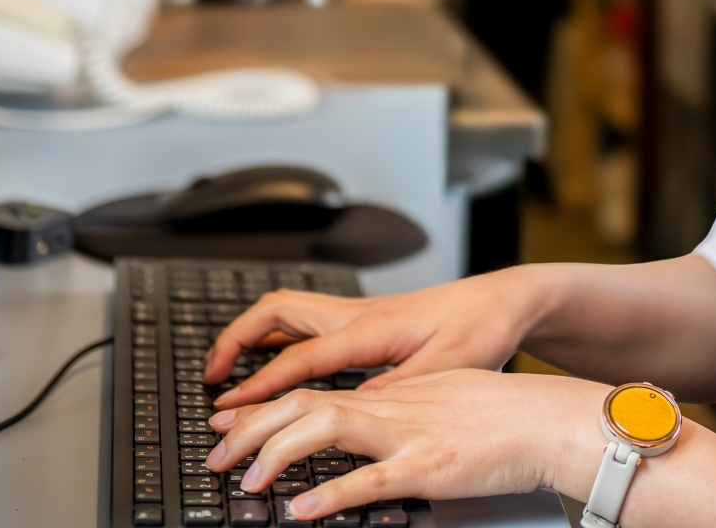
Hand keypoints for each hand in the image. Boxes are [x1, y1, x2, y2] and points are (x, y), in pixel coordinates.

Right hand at [202, 269, 546, 406]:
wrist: (504, 301)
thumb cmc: (481, 329)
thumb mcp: (447, 368)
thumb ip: (399, 390)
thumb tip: (351, 412)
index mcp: (371, 328)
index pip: (300, 356)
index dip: (260, 382)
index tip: (228, 404)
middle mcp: (357, 314)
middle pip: (277, 313)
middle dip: (236, 340)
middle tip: (211, 376)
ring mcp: (360, 313)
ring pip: (289, 311)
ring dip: (253, 334)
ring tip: (228, 366)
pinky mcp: (368, 320)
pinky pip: (309, 321)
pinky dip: (280, 337)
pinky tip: (275, 358)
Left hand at [206, 369, 608, 520]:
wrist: (549, 419)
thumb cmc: (505, 416)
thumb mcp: (442, 402)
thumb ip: (402, 416)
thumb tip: (367, 433)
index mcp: (391, 394)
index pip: (312, 392)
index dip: (263, 408)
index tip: (227, 425)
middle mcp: (390, 407)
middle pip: (303, 404)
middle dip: (251, 429)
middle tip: (216, 456)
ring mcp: (406, 435)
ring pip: (324, 430)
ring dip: (276, 455)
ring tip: (246, 482)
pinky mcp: (428, 468)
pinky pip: (369, 481)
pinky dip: (329, 495)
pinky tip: (301, 511)